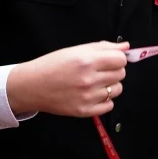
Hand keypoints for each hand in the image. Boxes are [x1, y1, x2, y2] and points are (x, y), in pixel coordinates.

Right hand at [7, 41, 128, 117]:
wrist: (30, 86)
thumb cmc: (52, 65)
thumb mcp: (75, 50)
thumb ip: (103, 47)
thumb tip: (126, 47)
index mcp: (86, 61)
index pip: (120, 60)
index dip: (117, 58)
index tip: (110, 60)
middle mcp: (88, 80)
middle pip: (121, 74)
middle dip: (113, 70)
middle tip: (99, 71)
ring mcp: (87, 97)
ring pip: (117, 90)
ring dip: (110, 85)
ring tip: (94, 83)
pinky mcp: (84, 111)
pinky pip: (109, 105)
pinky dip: (104, 100)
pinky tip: (92, 94)